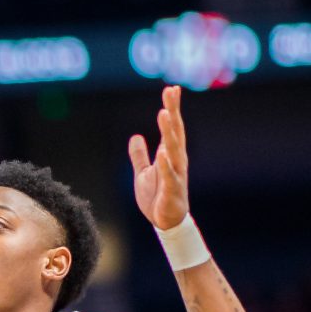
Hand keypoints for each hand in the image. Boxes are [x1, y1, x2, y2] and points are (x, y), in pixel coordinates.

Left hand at [128, 86, 191, 230]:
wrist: (165, 223)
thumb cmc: (157, 197)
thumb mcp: (143, 173)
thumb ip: (139, 155)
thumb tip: (135, 137)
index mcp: (170, 155)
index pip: (172, 127)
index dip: (172, 108)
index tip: (172, 89)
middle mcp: (175, 161)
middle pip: (175, 132)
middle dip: (173, 111)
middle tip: (171, 92)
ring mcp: (175, 175)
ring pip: (173, 150)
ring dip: (169, 132)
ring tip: (164, 114)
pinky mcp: (171, 190)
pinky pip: (168, 175)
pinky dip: (164, 164)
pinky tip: (162, 152)